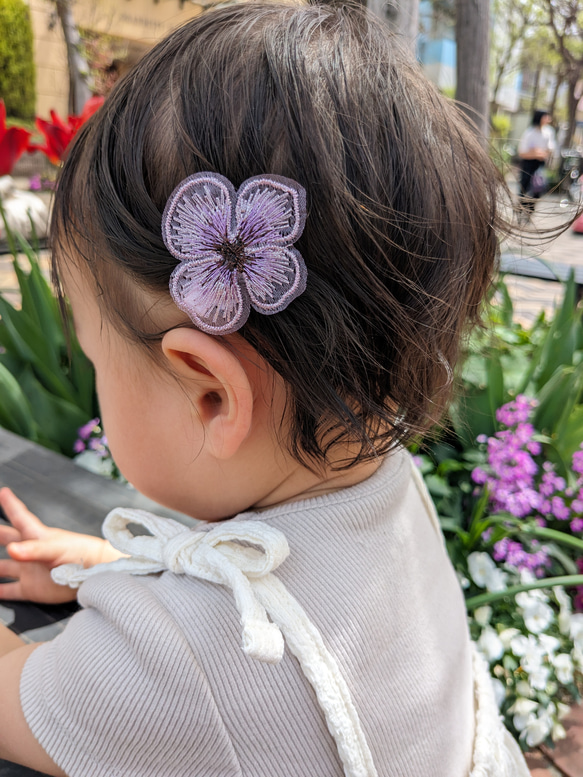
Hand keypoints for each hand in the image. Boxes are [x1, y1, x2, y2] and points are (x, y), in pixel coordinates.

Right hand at [0, 488, 121, 602]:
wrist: (96, 575)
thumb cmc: (80, 555)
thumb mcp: (56, 549)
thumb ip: (34, 550)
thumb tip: (12, 549)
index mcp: (36, 536)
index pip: (20, 517)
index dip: (10, 504)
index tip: (3, 492)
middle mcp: (29, 552)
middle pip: (6, 539)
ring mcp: (28, 570)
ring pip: (2, 567)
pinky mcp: (31, 588)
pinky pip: (9, 590)